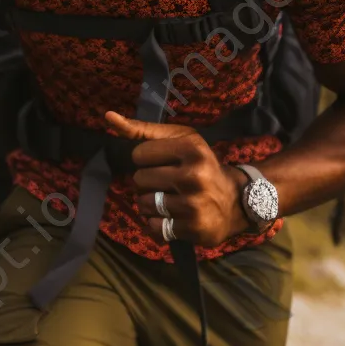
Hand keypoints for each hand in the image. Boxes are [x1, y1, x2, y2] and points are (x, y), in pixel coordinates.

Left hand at [104, 111, 249, 247]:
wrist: (236, 201)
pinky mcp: (192, 229)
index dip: (146, 159)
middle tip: (166, 183)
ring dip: (149, 204)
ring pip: (143, 204)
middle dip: (147, 182)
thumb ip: (143, 130)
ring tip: (167, 200)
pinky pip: (153, 227)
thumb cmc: (202, 165)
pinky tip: (172, 217)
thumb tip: (108, 117)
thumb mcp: (181, 139)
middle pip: (139, 179)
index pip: (139, 154)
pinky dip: (157, 224)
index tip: (162, 163)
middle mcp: (193, 176)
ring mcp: (193, 205)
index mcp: (191, 149)